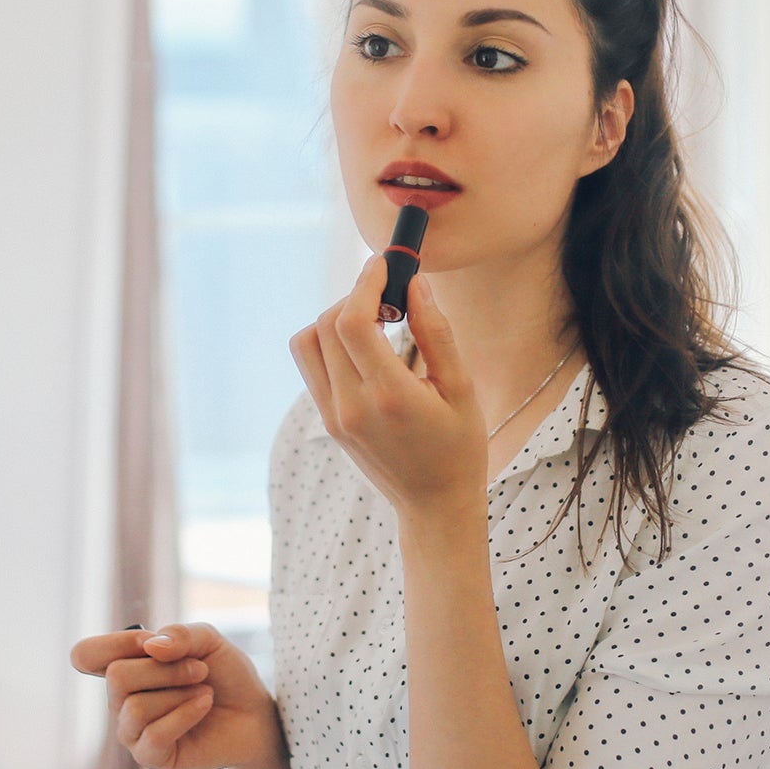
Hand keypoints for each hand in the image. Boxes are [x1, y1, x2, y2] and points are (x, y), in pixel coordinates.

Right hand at [71, 623, 283, 768]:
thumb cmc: (224, 675)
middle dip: (165, 668)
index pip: (85, 655)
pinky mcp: (151, 756)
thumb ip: (180, 634)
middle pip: (116, 676)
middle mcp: (120, 700)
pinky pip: (154, 734)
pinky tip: (205, 705)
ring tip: (205, 690)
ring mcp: (132, 731)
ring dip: (179, 691)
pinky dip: (185, 713)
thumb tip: (150, 647)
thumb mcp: (208, 640)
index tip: (152, 641)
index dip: (116, 643)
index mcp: (124, 667)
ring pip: (135, 706)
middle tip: (199, 670)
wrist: (253, 714)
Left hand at [289, 258, 483, 515]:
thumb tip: (416, 284)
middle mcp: (351, 406)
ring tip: (374, 322)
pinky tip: (365, 349)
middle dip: (354, 296)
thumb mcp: (460, 387)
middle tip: (390, 294)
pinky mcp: (328, 421)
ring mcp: (333, 415)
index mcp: (389, 396)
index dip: (365, 283)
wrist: (434, 504)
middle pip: (326, 325)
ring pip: (308, 343)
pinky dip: (330, 344)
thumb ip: (436, 332)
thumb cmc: (458, 446)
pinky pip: (312, 366)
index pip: (352, 321)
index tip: (385, 264)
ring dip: (335, 319)